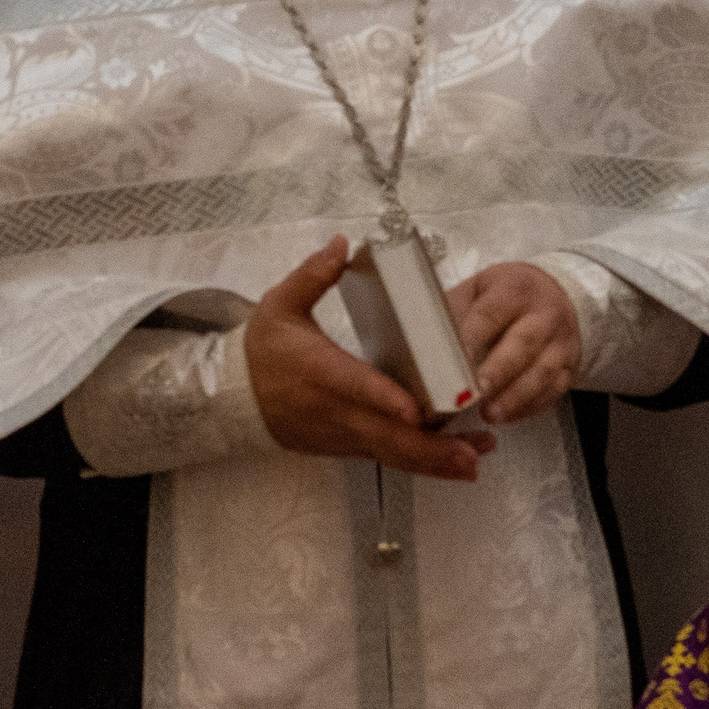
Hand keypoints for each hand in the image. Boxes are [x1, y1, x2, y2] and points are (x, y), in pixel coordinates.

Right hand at [245, 238, 496, 481]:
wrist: (234, 397)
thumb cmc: (263, 350)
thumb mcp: (280, 304)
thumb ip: (312, 275)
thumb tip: (342, 244)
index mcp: (319, 371)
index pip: (355, 387)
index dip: (385, 400)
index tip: (416, 410)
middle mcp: (333, 410)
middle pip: (384, 436)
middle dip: (430, 447)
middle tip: (472, 452)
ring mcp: (340, 435)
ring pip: (389, 455)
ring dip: (433, 461)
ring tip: (474, 464)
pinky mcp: (344, 447)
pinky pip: (384, 458)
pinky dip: (418, 461)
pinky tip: (452, 462)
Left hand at [451, 263, 580, 425]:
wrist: (554, 293)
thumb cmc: (504, 295)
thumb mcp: (477, 289)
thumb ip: (453, 313)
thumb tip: (419, 343)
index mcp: (514, 289)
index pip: (489, 316)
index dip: (470, 340)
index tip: (450, 365)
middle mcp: (544, 314)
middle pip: (522, 344)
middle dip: (498, 372)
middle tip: (476, 394)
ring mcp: (561, 342)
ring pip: (542, 372)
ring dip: (515, 397)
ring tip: (490, 415)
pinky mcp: (570, 366)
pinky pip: (554, 390)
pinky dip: (530, 406)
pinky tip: (507, 417)